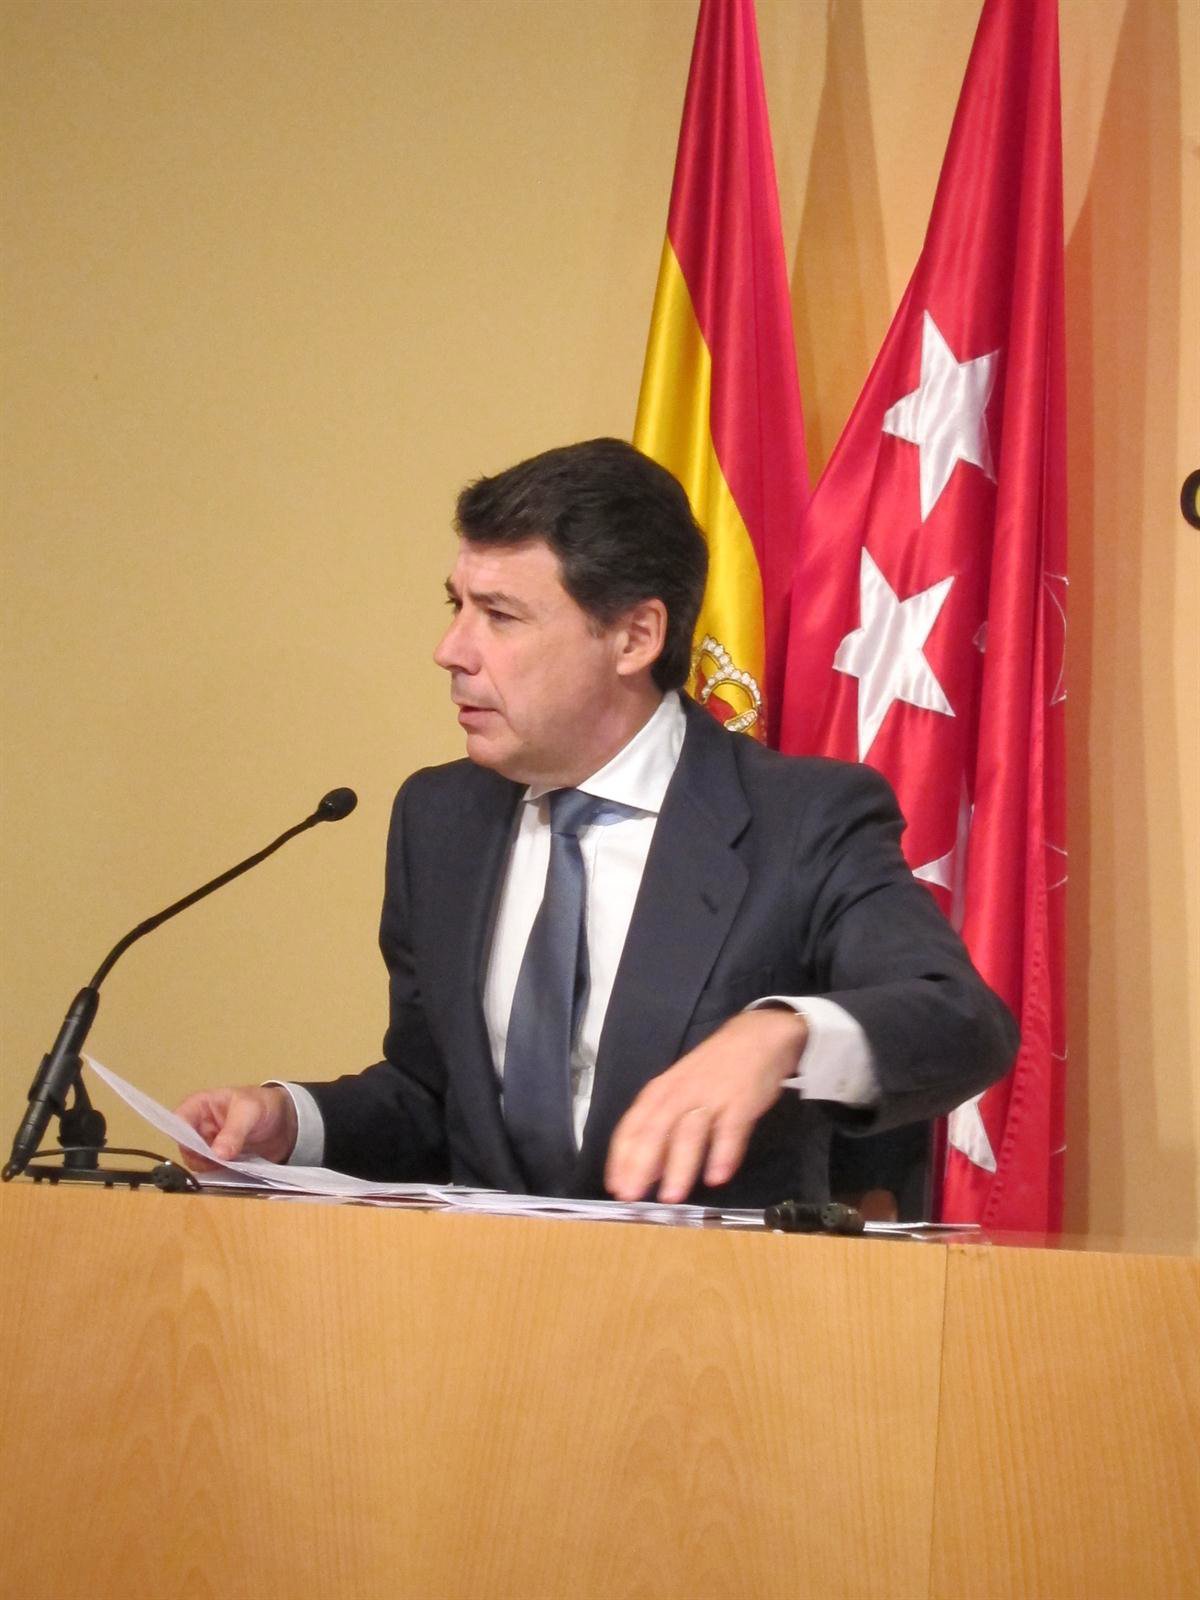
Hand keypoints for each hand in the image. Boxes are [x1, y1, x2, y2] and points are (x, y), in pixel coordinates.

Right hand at [173, 1084, 297, 1171]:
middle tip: (219, 1162)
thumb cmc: (263, 1104)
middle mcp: (199, 1128)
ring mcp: (208, 1146)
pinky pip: (212, 1173)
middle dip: (200, 1157)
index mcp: (199, 1106)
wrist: (286, 1121)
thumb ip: (234, 1131)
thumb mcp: (250, 1111)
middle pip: (186, 1148)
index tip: (198, 1151)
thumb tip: (217, 1154)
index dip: (183, 1137)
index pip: (178, 1122)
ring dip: (211, 1169)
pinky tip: (234, 1174)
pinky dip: (220, 1176)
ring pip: (197, 1163)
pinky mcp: (220, 1162)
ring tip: (231, 1167)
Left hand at [605, 1007, 807, 1202]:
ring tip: (671, 1197)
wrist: (757, 1037)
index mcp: (660, 1091)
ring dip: (679, 1165)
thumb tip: (650, 1170)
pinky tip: (717, 1177)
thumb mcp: (680, 1090)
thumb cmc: (713, 1069)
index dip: (622, 1157)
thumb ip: (664, 1127)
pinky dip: (723, 1153)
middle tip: (632, 1197)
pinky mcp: (741, 1101)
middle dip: (642, 1165)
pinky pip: (731, 1130)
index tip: (615, 1186)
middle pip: (656, 1130)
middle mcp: (680, 1094)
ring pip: (690, 1132)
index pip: (633, 1126)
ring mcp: (711, 1096)